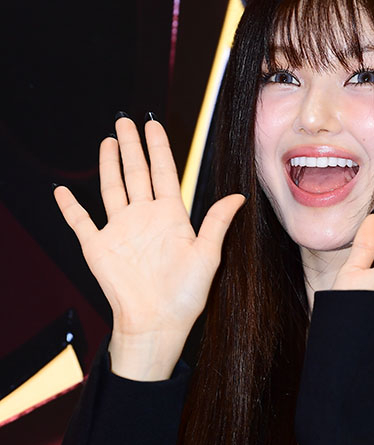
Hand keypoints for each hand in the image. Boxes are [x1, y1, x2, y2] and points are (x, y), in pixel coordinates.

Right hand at [54, 116, 244, 343]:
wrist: (156, 323)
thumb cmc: (184, 295)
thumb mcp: (207, 255)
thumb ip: (218, 222)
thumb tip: (239, 196)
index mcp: (171, 217)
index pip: (164, 173)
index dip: (159, 149)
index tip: (154, 126)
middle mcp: (144, 218)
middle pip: (136, 173)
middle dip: (131, 147)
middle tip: (125, 121)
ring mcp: (120, 231)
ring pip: (112, 188)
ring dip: (109, 165)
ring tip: (108, 141)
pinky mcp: (98, 247)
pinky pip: (80, 222)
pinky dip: (70, 207)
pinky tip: (63, 191)